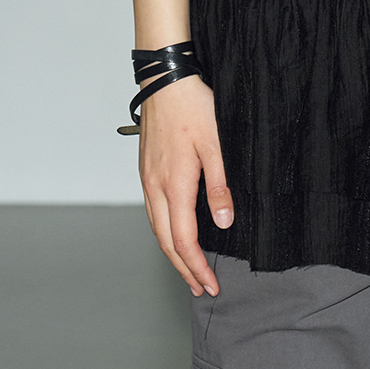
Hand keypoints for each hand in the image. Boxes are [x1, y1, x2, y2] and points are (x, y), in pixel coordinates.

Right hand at [138, 76, 234, 296]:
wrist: (165, 80)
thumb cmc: (192, 106)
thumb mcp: (216, 144)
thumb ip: (219, 186)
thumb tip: (223, 222)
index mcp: (173, 184)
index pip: (183, 240)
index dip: (197, 266)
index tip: (210, 284)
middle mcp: (155, 187)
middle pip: (166, 241)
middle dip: (184, 269)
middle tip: (201, 288)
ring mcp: (147, 179)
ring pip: (156, 228)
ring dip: (173, 252)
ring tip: (189, 269)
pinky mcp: (146, 170)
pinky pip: (153, 211)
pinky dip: (165, 232)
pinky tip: (176, 233)